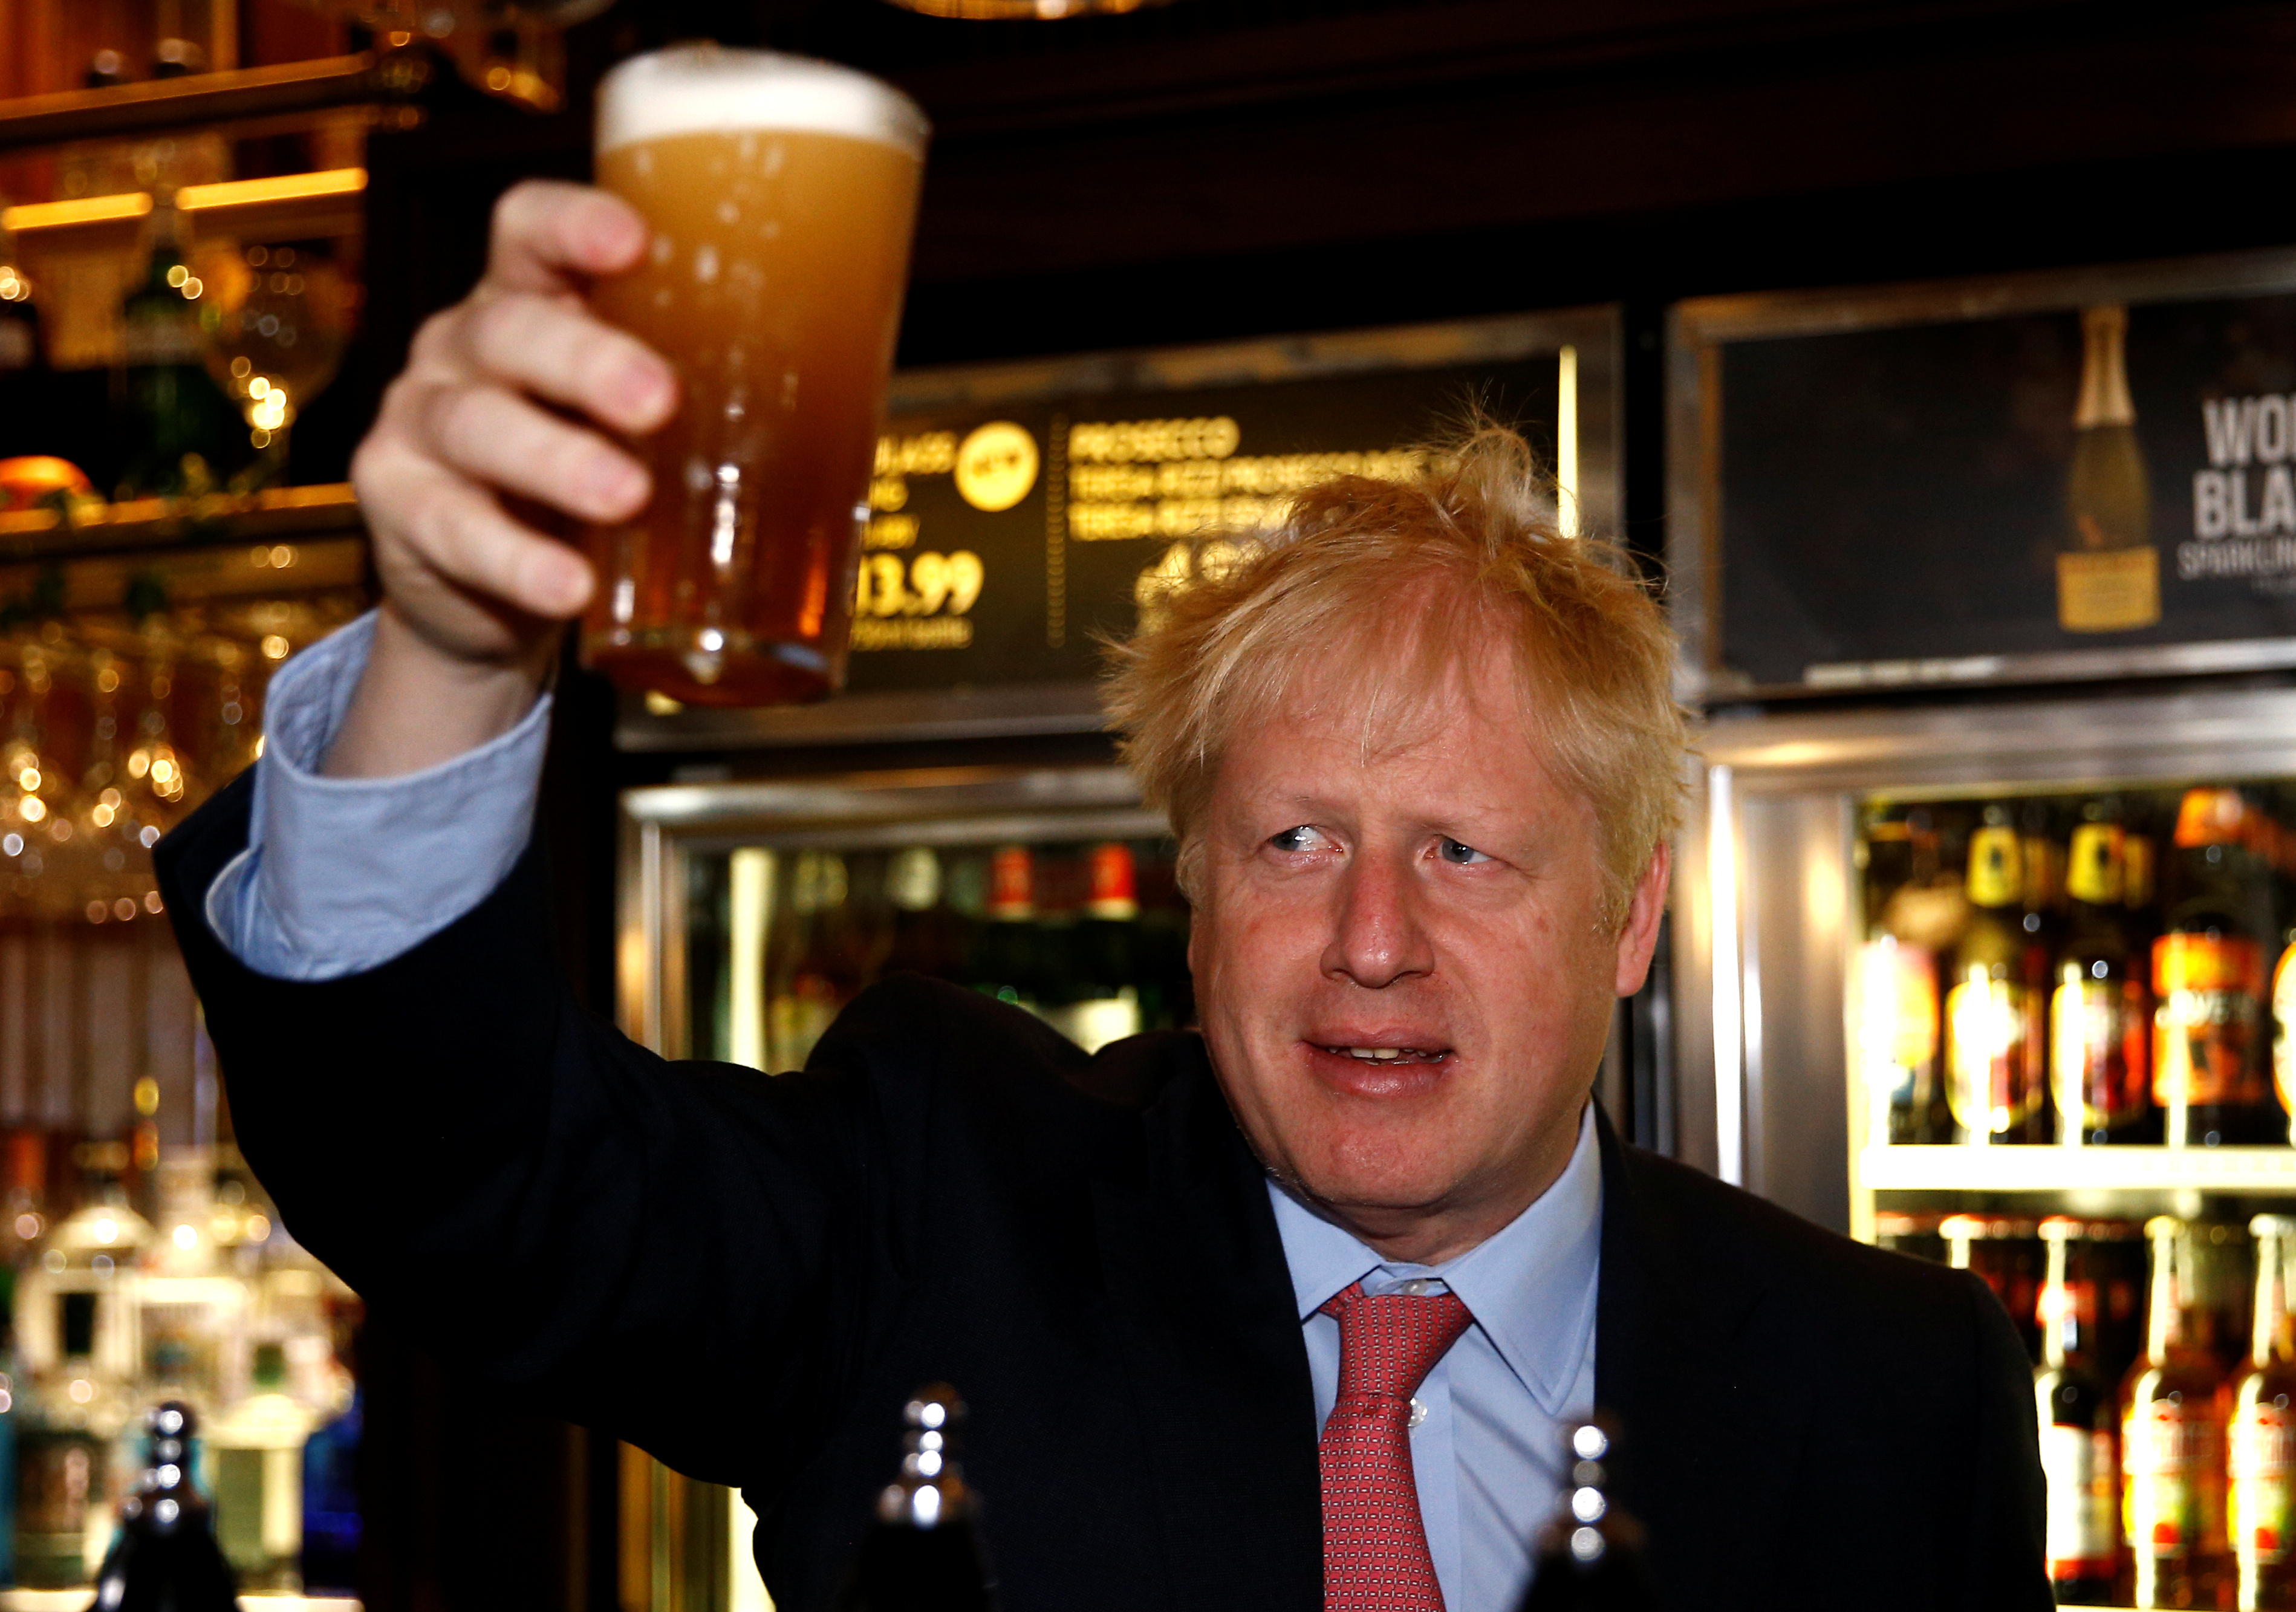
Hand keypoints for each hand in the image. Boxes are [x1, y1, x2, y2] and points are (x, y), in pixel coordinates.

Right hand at [332, 180, 677, 775]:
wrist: (490, 594)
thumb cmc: (587, 481)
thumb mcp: (639, 424)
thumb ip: (706, 394)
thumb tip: (861, 399)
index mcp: (531, 302)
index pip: (529, 230)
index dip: (574, 225)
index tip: (636, 241)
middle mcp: (466, 348)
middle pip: (512, 329)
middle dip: (587, 361)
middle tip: (659, 400)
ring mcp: (423, 425)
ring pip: (478, 426)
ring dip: (557, 461)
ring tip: (626, 497)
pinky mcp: (402, 508)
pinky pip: (455, 529)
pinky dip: (517, 561)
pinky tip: (570, 584)